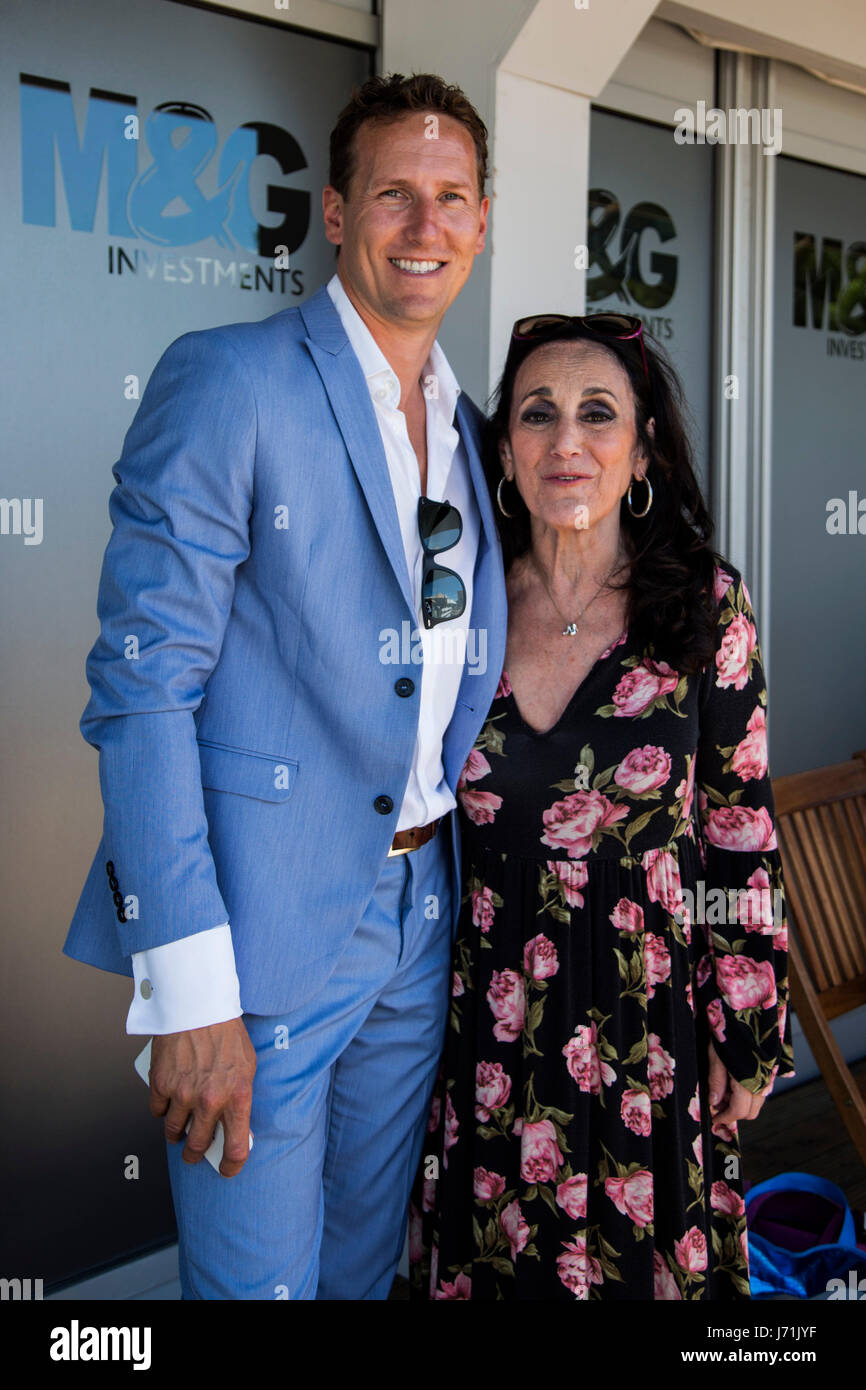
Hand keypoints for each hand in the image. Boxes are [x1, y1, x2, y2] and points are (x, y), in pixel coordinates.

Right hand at [149, 1018, 256, 1177]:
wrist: (198, 1007)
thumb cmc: (225, 1034)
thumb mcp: (247, 1067)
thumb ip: (241, 1098)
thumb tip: (237, 1127)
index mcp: (237, 1096)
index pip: (236, 1147)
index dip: (231, 1165)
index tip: (226, 1170)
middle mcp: (210, 1100)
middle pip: (197, 1146)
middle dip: (194, 1154)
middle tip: (193, 1152)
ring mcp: (183, 1094)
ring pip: (174, 1132)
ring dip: (176, 1133)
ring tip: (180, 1125)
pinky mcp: (162, 1084)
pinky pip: (157, 1111)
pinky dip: (162, 1109)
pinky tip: (169, 1100)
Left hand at [707, 1039, 767, 1130]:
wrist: (745, 1010)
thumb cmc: (728, 1030)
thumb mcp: (716, 1055)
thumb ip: (716, 1081)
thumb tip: (714, 1103)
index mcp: (749, 1080)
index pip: (739, 1111)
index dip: (724, 1118)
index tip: (713, 1118)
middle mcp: (763, 1080)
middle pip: (751, 1111)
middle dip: (733, 1113)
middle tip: (716, 1105)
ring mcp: (769, 1075)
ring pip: (757, 1101)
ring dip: (740, 1103)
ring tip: (722, 1090)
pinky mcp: (770, 1068)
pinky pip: (760, 1089)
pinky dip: (747, 1092)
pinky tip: (733, 1080)